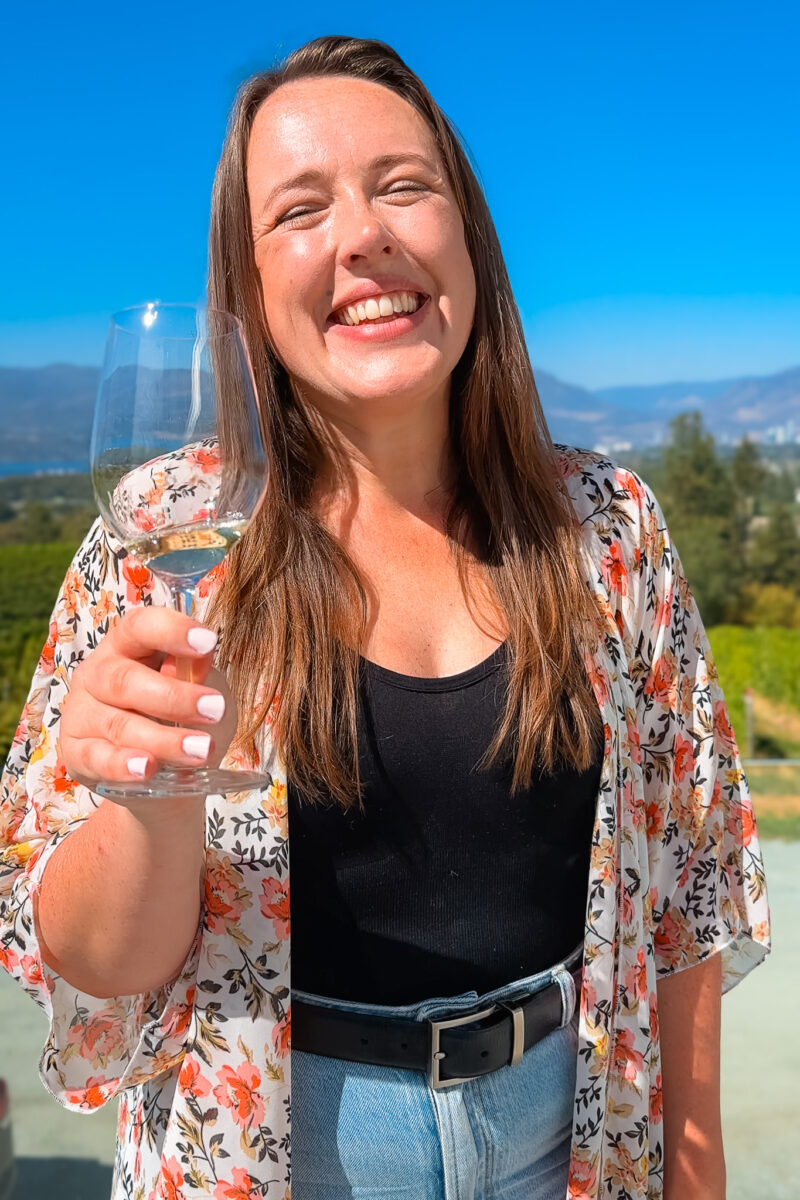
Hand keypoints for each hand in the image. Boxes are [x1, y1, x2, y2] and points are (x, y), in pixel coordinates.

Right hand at [61, 606, 236, 794]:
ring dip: (164, 739)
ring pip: (119, 725)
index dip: (172, 630)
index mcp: (125, 645)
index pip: (140, 627)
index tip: (209, 642)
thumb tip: (200, 657)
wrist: (155, 766)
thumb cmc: (175, 713)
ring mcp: (81, 713)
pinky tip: (148, 768)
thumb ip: (194, 672)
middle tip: (215, 709)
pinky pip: (96, 758)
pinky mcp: (75, 752)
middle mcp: (96, 674)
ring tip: (200, 749)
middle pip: (126, 680)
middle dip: (175, 697)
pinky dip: (123, 765)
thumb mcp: (193, 686)